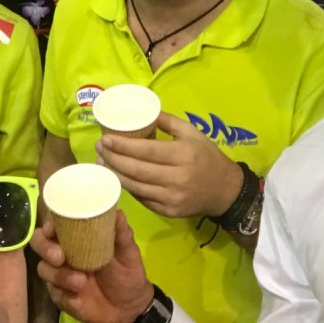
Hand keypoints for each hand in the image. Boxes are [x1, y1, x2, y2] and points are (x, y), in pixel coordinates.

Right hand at [33, 211, 154, 322]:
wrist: (128, 306)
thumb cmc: (126, 271)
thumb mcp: (127, 251)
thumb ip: (121, 232)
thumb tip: (118, 211)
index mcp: (76, 236)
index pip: (55, 222)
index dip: (49, 222)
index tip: (52, 228)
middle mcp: (63, 251)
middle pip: (39, 242)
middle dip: (45, 247)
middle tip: (59, 256)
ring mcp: (59, 273)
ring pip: (44, 268)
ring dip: (59, 275)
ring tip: (81, 281)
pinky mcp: (60, 295)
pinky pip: (53, 292)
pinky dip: (65, 293)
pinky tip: (78, 296)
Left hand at [95, 112, 242, 218]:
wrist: (225, 190)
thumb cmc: (207, 156)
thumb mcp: (192, 132)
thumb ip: (167, 121)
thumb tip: (143, 110)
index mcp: (183, 154)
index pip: (146, 151)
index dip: (122, 146)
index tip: (105, 139)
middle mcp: (177, 178)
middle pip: (137, 170)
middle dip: (113, 159)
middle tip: (98, 150)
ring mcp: (172, 198)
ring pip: (136, 187)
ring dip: (116, 175)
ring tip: (102, 164)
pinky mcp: (169, 212)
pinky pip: (143, 199)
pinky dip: (129, 188)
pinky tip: (119, 178)